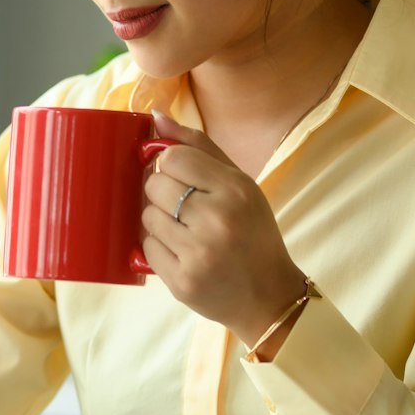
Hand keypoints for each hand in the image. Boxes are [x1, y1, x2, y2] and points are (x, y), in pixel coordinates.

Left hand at [142, 115, 306, 347]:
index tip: (181, 176)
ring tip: (185, 231)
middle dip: (162, 193)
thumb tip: (156, 117)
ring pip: (147, 216)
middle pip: (154, 185)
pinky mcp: (182, 281)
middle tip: (185, 208)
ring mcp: (199, 253)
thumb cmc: (252, 233)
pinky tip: (181, 252)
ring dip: (159, 221)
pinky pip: (147, 248)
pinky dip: (158, 248)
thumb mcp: (241, 185)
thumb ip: (199, 148)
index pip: (173, 157)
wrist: (268, 296)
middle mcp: (217, 220)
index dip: (170, 164)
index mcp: (236, 190)